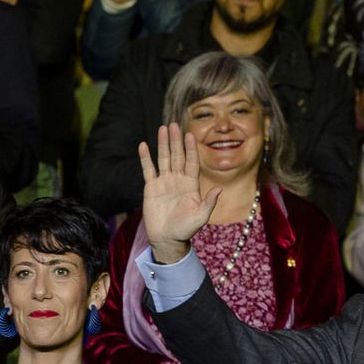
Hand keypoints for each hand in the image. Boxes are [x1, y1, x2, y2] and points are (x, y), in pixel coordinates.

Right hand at [139, 122, 220, 263]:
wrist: (167, 239)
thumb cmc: (186, 229)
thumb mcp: (200, 217)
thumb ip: (208, 203)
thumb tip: (219, 189)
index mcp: (191, 185)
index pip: (191, 162)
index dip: (191, 149)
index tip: (190, 134)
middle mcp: (178, 180)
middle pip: (177, 156)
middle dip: (176, 140)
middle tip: (174, 124)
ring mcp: (164, 182)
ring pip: (164, 158)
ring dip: (163, 144)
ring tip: (162, 128)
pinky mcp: (151, 188)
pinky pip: (148, 169)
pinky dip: (146, 158)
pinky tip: (144, 145)